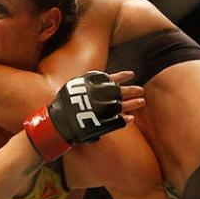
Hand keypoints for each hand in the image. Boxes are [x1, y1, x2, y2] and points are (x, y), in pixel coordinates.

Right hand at [24, 71, 140, 160]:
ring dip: (133, 103)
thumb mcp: (74, 87)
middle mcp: (98, 96)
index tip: (132, 74)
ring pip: (121, 105)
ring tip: (142, 102)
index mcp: (92, 86)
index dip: (122, 76)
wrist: (57, 123)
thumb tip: (102, 79)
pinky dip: (124, 120)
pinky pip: (117, 122)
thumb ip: (88, 84)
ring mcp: (101, 110)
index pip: (111, 77)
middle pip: (119, 91)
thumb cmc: (64, 105)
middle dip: (131, 90)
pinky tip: (131, 119)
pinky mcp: (101, 124)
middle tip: (141, 90)